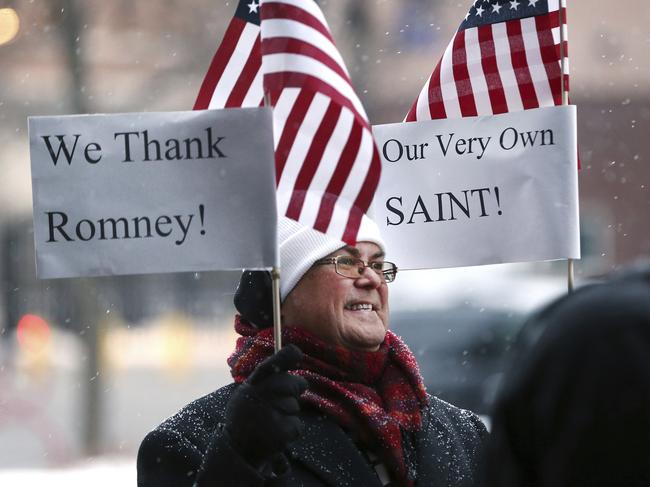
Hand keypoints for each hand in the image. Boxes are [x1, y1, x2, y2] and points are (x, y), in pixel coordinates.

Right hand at [225, 344, 308, 466]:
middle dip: (296, 389)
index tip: (296, 352)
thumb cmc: (245, 418)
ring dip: (289, 413)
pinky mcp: (280, 432)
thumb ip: (264, 379)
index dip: (286, 356)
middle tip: (283, 399)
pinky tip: (276, 434)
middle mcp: (259, 397)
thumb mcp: (246, 394)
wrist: (235, 451)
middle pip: (294, 383)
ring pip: (295, 406)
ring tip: (271, 421)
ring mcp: (271, 414)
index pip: (271, 365)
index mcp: (251, 386)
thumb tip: (291, 354)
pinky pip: (297, 425)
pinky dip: (291, 430)